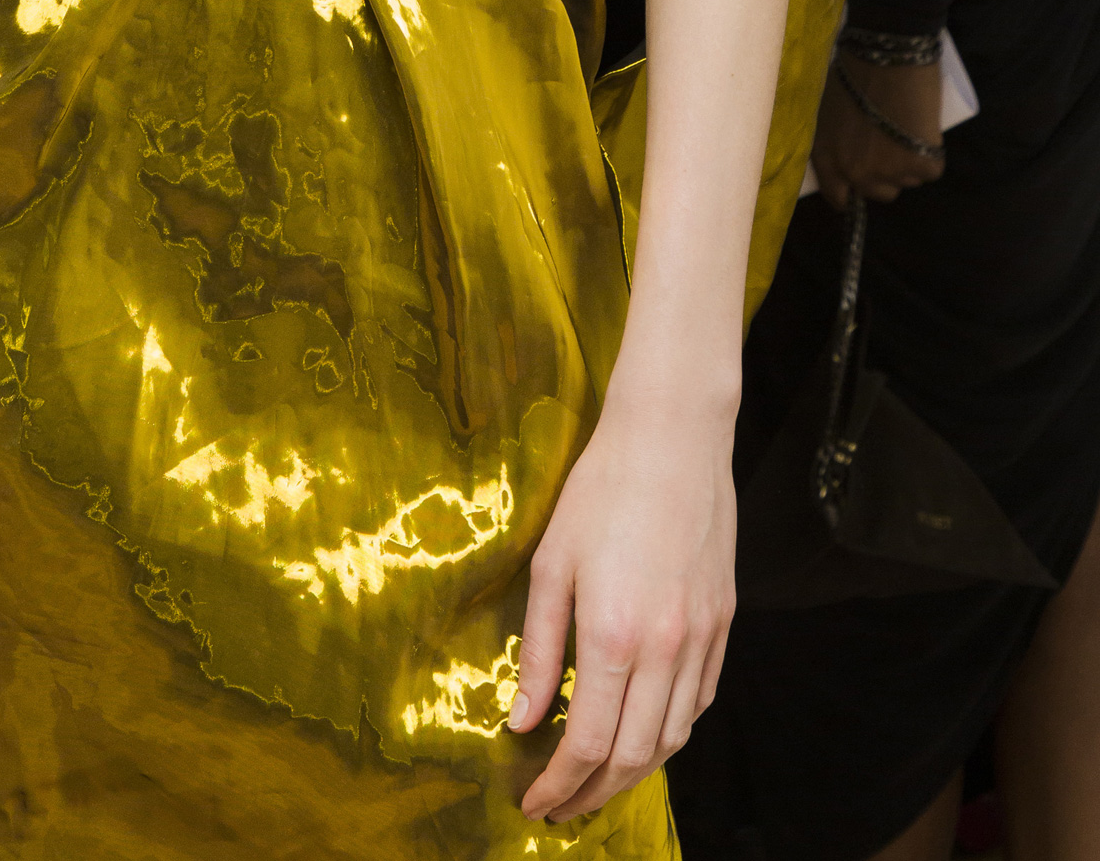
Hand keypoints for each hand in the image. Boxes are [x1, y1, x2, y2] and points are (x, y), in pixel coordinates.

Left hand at [510, 391, 734, 822]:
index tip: (534, 803)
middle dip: (594, 794)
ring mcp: (702, 639)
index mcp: (614, 636)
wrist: (673, 440)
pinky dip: (671, 732)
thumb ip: (537, 649)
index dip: (558, 784)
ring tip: (598, 781)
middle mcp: (666, 650)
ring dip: (634, 773)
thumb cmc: (601, 490)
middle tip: (562, 807)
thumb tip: (523, 720)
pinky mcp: (723, 624)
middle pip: (634, 757)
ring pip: (673, 738)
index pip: (587, 743)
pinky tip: (645, 731)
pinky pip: (700, 702)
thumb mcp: (551, 563)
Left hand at [811, 56, 943, 207]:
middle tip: (892, 143)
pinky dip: (931, 154)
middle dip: (887, 174)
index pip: (838, 196)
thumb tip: (850, 154)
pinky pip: (930, 171)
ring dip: (909, 162)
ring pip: (907, 181)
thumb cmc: (855, 69)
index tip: (864, 184)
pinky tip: (924, 127)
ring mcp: (888, 171)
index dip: (852, 192)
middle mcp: (855, 172)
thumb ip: (836, 139)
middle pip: (878, 192)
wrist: (888, 51)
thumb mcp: (829, 109)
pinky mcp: (919, 165)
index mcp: (827, 156)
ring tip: (908, 127)